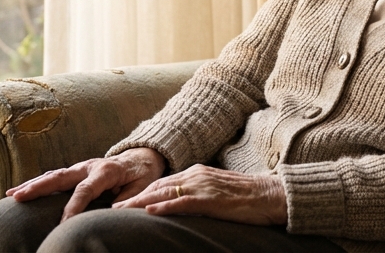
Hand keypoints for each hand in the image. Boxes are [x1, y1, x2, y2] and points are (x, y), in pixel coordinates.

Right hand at [5, 147, 165, 221]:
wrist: (143, 157)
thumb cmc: (143, 174)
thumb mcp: (143, 187)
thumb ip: (129, 200)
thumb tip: (114, 214)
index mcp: (107, 170)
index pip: (85, 190)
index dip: (73, 207)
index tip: (63, 224)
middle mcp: (89, 165)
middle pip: (60, 176)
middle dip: (39, 187)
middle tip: (18, 198)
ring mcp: (80, 167)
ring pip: (53, 175)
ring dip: (32, 185)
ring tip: (11, 195)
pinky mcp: (76, 171)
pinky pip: (54, 177)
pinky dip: (37, 183)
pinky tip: (18, 191)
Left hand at [112, 164, 287, 225]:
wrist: (271, 196)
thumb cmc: (248, 198)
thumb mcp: (219, 193)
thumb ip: (200, 196)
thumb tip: (185, 207)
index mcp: (199, 173)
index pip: (163, 182)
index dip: (142, 192)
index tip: (125, 201)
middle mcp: (197, 175)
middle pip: (158, 186)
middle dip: (134, 197)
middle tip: (112, 207)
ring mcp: (203, 186)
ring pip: (164, 192)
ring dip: (140, 203)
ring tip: (120, 211)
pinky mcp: (210, 199)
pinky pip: (181, 202)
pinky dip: (163, 206)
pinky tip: (149, 211)